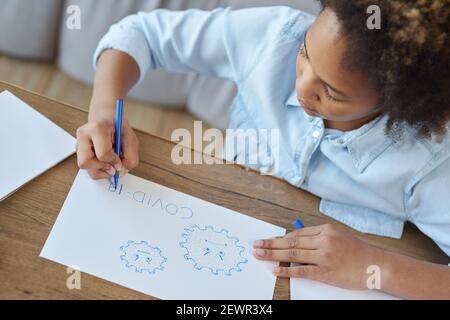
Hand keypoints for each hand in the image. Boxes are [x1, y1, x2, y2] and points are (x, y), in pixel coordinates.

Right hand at [76, 115, 138, 179]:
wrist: (105, 117)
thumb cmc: (117, 127)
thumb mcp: (130, 138)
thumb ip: (130, 157)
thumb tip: (122, 172)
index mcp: (96, 128)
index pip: (103, 154)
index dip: (114, 162)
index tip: (120, 160)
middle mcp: (83, 135)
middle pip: (85, 162)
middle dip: (102, 168)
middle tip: (113, 165)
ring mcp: (78, 143)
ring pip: (84, 167)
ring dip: (100, 170)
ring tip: (110, 162)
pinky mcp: (78, 150)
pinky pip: (86, 167)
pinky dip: (98, 169)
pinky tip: (105, 161)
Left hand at [253, 224, 382, 289]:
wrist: (376, 265)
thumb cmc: (357, 251)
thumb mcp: (338, 235)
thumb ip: (317, 236)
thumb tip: (294, 240)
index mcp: (326, 230)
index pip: (297, 234)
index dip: (280, 238)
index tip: (268, 240)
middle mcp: (324, 241)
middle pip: (291, 242)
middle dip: (271, 244)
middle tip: (256, 245)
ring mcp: (324, 257)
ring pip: (293, 255)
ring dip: (273, 254)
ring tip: (259, 254)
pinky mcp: (326, 272)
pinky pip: (302, 271)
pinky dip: (287, 270)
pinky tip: (275, 269)